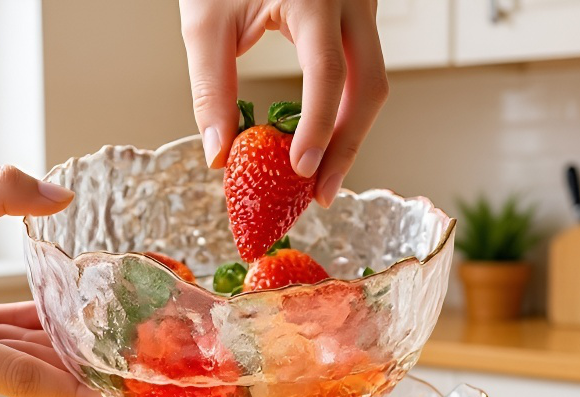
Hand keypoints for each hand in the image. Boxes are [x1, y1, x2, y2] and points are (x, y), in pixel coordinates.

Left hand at [179, 0, 387, 206]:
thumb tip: (218, 156)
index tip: (301, 171)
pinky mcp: (357, 20)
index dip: (319, 127)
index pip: (329, 72)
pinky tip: (323, 145)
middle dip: (347, 145)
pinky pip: (363, 73)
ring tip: (321, 180)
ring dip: (350, 136)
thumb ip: (211, 89)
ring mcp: (360, 8)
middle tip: (320, 193)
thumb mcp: (206, 20)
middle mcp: (350, 0)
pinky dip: (344, 114)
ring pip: (373, 83)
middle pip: (369, 84)